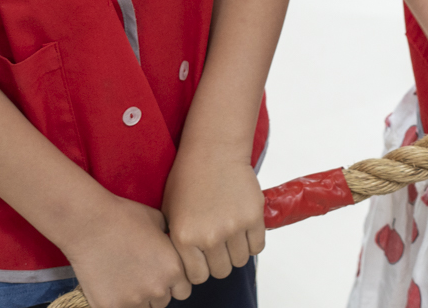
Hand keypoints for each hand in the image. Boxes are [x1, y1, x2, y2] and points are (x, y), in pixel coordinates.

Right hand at [59, 193, 190, 307]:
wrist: (89, 223)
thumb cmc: (124, 217)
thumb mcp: (159, 221)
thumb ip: (170, 241)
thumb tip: (171, 246)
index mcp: (174, 269)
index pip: (183, 290)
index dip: (173, 282)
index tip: (160, 274)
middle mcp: (157, 288)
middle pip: (162, 301)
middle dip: (154, 290)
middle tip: (139, 274)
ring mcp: (133, 300)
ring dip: (137, 298)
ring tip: (124, 278)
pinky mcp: (110, 307)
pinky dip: (117, 301)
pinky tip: (110, 284)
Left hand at [161, 148, 264, 283]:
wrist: (213, 151)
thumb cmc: (188, 179)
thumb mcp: (170, 212)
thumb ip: (176, 242)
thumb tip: (186, 265)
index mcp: (184, 238)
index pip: (198, 276)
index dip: (201, 269)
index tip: (203, 259)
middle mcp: (209, 237)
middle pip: (221, 271)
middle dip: (219, 261)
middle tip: (218, 246)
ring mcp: (233, 227)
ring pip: (240, 260)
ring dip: (236, 252)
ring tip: (231, 235)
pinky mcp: (253, 217)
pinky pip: (257, 247)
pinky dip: (252, 242)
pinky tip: (243, 229)